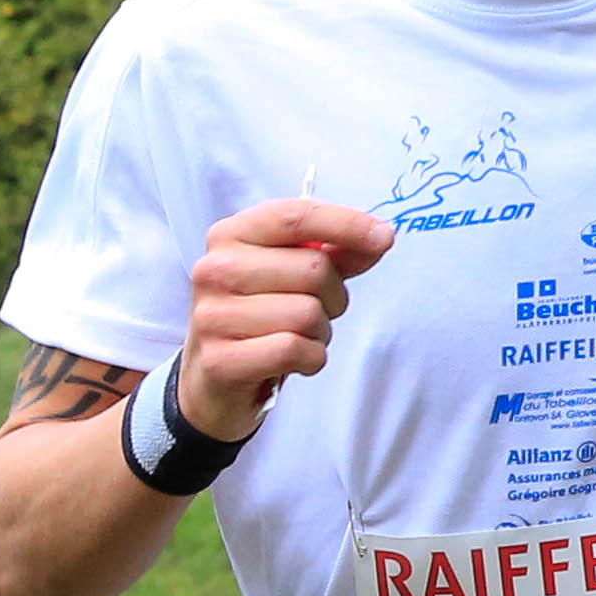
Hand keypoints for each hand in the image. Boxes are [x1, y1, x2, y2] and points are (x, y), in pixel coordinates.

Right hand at [182, 200, 396, 438]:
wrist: (213, 378)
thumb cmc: (260, 317)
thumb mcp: (292, 274)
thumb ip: (334, 252)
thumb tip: (379, 237)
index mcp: (231, 235)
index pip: (296, 216)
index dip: (346, 224)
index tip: (383, 236)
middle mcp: (215, 269)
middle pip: (312, 268)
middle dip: (333, 296)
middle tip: (318, 312)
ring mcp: (212, 315)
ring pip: (307, 313)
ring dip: (320, 332)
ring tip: (299, 337)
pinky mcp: (220, 359)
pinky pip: (293, 349)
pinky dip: (310, 358)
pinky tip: (294, 359)